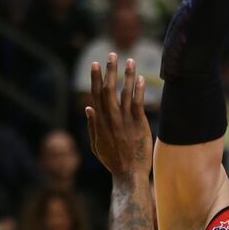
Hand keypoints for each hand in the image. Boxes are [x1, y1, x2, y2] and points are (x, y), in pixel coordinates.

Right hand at [86, 54, 151, 178]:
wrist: (128, 174)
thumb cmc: (113, 161)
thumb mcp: (97, 145)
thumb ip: (92, 126)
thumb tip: (88, 108)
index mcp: (99, 122)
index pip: (96, 94)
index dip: (96, 78)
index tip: (96, 64)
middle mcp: (110, 118)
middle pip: (109, 89)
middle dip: (110, 70)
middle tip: (112, 54)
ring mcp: (124, 120)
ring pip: (124, 92)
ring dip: (126, 75)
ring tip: (129, 60)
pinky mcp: (138, 124)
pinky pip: (138, 102)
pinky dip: (138, 89)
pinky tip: (140, 78)